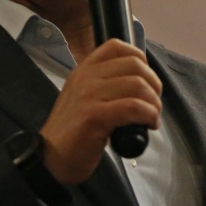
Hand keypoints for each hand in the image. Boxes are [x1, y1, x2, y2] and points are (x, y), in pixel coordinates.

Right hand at [40, 39, 161, 185]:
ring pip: (138, 85)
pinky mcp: (94, 116)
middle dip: (154, 84)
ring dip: (154, 103)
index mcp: (84, 70)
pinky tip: (149, 124)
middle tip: (154, 104)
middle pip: (135, 65)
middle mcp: (86, 77)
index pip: (117, 46)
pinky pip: (133, 107)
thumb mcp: (85, 98)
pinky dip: (149, 115)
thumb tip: (140, 85)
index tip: (146, 80)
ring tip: (152, 117)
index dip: (141, 59)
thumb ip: (105, 86)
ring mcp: (89, 95)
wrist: (51, 158)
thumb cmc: (73, 132)